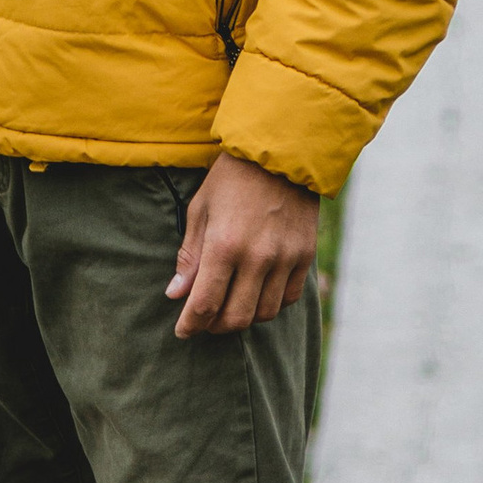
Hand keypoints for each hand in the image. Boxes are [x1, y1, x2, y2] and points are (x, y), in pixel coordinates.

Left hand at [168, 152, 318, 339]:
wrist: (282, 151)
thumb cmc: (233, 177)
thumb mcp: (201, 209)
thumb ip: (190, 255)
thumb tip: (177, 294)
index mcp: (224, 244)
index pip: (205, 304)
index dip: (191, 325)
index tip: (183, 331)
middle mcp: (257, 257)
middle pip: (236, 317)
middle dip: (214, 327)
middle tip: (204, 322)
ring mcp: (285, 258)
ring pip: (264, 313)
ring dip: (243, 317)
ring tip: (230, 307)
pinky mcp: (305, 255)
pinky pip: (289, 298)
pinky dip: (271, 304)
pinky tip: (257, 294)